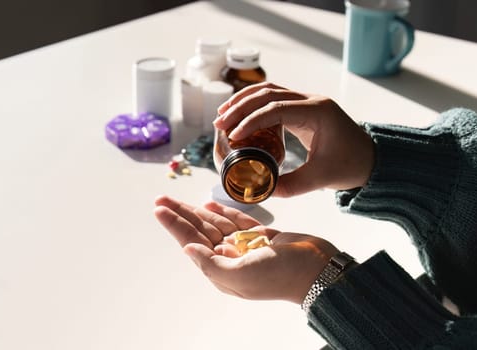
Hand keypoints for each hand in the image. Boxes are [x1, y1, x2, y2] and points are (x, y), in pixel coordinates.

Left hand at [154, 195, 338, 303]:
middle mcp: (230, 257)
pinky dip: (223, 211)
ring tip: (178, 200)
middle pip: (199, 230)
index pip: (191, 241)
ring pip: (215, 223)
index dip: (175, 225)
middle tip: (161, 199)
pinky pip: (237, 221)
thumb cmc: (281, 276)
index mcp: (222, 269)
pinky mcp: (262, 236)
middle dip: (180, 214)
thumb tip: (187, 249)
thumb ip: (210, 264)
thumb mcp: (240, 275)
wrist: (317, 269)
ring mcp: (246, 246)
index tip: (159, 209)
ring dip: (196, 211)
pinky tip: (209, 204)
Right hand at [214, 82, 374, 196]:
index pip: (276, 109)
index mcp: (318, 113)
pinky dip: (253, 104)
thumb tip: (262, 191)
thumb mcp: (321, 178)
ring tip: (222, 116)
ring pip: (269, 91)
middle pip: (268, 94)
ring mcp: (306, 102)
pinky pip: (274, 99)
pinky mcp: (302, 108)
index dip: (251, 121)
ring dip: (244, 101)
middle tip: (220, 124)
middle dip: (240, 107)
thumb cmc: (351, 165)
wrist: (372, 159)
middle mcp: (311, 101)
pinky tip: (239, 116)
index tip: (233, 136)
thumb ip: (291, 185)